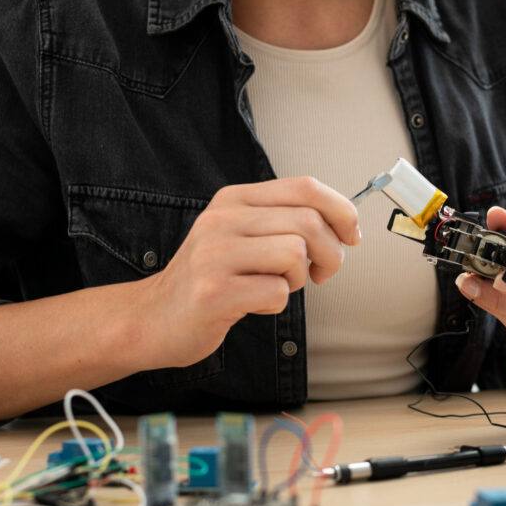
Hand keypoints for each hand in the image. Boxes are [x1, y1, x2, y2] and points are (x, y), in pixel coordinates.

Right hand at [134, 177, 359, 368]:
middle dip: (331, 253)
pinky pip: (276, 292)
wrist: (153, 318)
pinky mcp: (213, 292)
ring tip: (277, 287)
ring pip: (295, 255)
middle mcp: (222, 220)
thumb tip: (346, 226)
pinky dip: (277, 303)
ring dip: (299, 279)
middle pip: (308, 222)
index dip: (342, 211)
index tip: (352, 236)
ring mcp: (214, 255)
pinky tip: (254, 304)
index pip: (305, 187)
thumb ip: (283, 223)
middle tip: (321, 273)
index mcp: (233, 200)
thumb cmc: (209, 280)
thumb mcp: (240, 237)